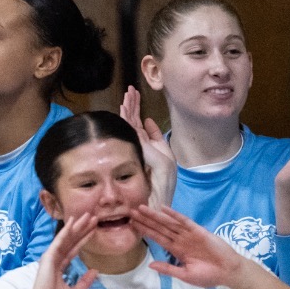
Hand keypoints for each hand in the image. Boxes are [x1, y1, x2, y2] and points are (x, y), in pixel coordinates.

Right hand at [24, 213, 99, 288]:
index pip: (74, 249)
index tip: (94, 230)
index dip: (84, 239)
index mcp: (60, 266)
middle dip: (82, 228)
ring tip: (88, 215)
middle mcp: (55, 258)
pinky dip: (65, 231)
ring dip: (77, 226)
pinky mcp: (48, 256)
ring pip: (67, 238)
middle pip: (71, 240)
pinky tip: (73, 221)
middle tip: (93, 217)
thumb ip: (85, 281)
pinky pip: (59, 241)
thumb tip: (95, 270)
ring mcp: (51, 256)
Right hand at [119, 86, 175, 208]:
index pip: (141, 125)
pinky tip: (123, 105)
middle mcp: (140, 146)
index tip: (135, 97)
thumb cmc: (163, 183)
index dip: (139, 111)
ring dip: (129, 107)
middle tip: (130, 90)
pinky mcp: (134, 149)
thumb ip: (155, 138)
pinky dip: (126, 117)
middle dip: (132, 105)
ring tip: (128, 93)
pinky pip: (128, 129)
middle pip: (134, 121)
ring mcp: (136, 147)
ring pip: (130, 123)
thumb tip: (147, 121)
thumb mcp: (166, 156)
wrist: (156, 199)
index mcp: (149, 147)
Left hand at [131, 205, 251, 288]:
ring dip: (155, 216)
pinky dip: (174, 215)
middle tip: (131, 211)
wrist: (228, 272)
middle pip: (159, 228)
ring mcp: (189, 235)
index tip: (133, 224)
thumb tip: (150, 265)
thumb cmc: (208, 276)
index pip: (157, 238)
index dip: (145, 231)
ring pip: (169, 223)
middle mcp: (180, 240)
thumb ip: (168, 269)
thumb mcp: (185, 275)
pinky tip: (164, 209)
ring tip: (142, 208)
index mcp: (176, 250)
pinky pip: (184, 222)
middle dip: (146, 220)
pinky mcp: (199, 231)